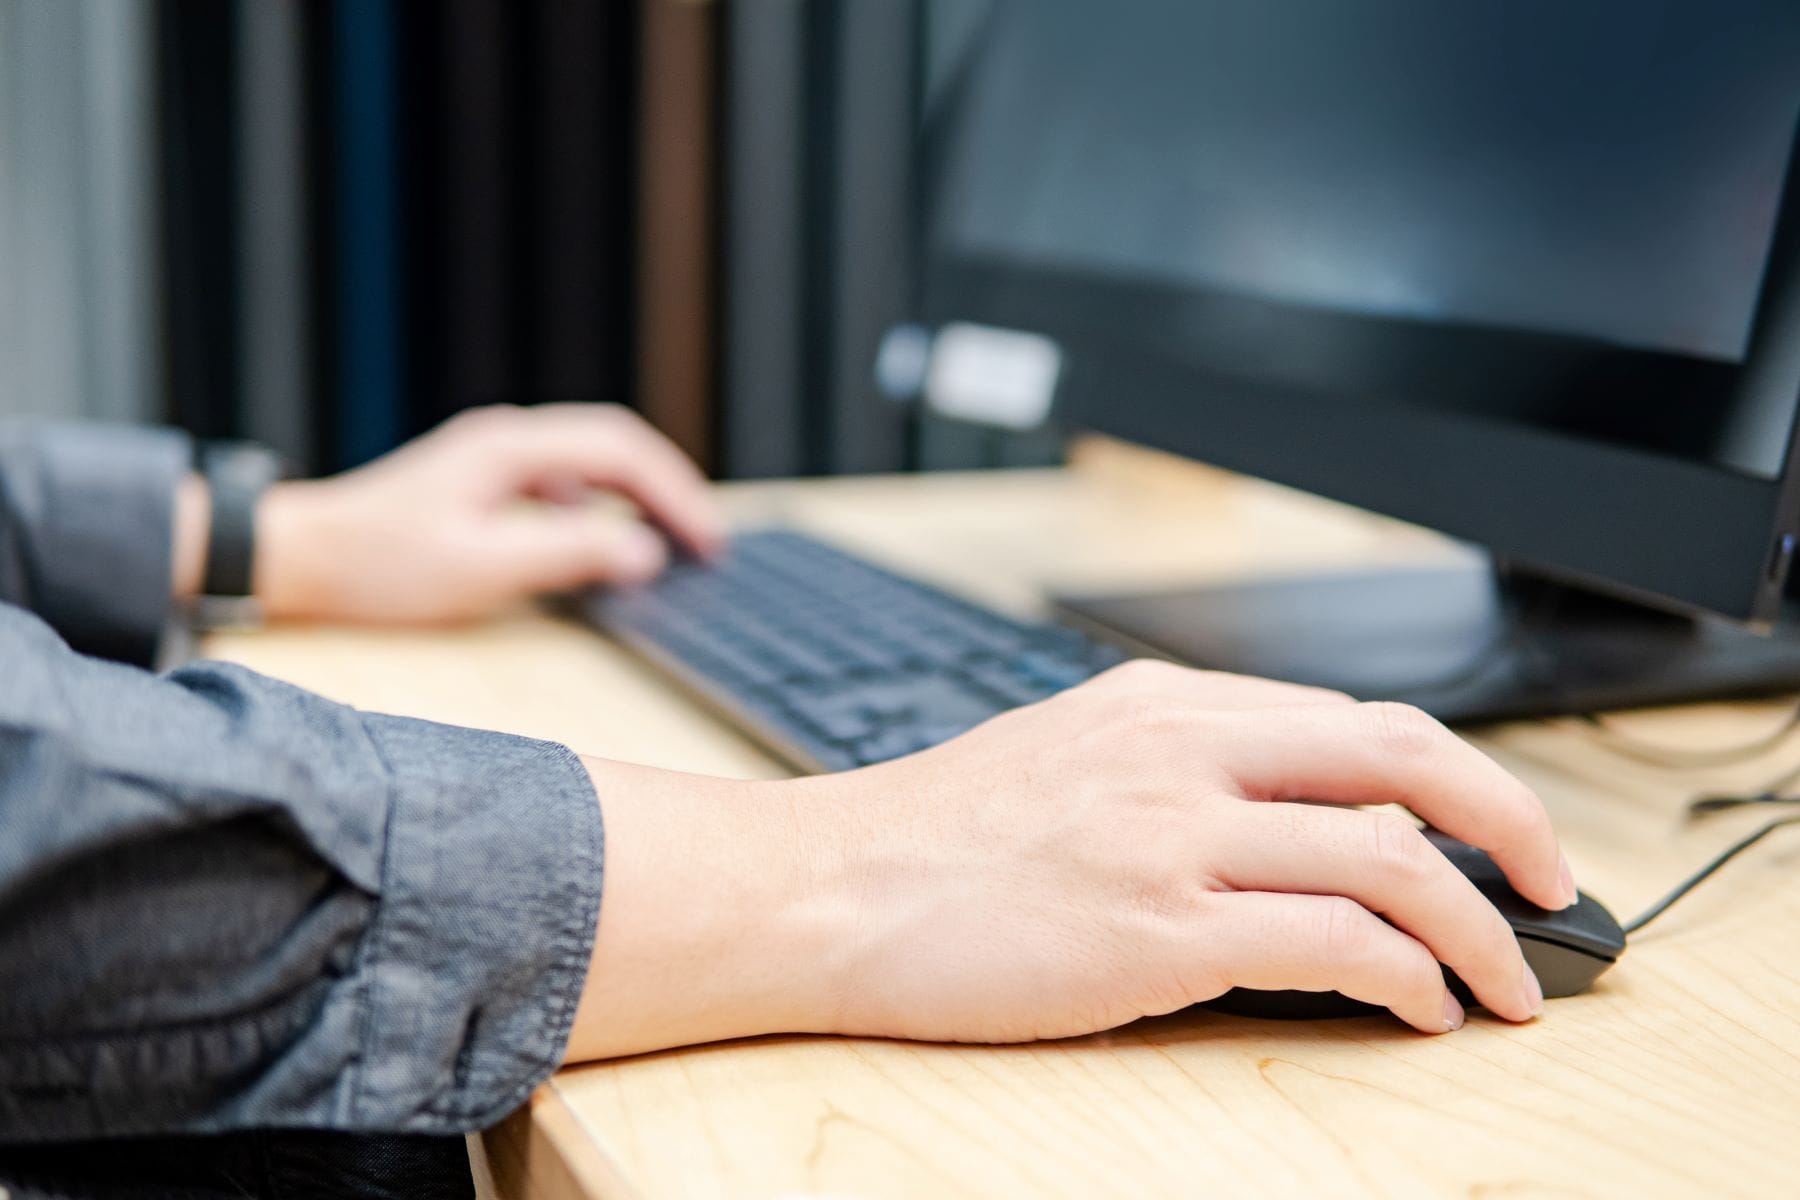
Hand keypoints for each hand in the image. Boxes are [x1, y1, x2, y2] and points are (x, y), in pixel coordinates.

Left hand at [252, 404, 722, 622]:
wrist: (297, 557)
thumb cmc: (378, 567)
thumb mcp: (481, 568)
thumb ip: (567, 554)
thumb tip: (642, 551)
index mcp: (510, 447)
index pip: (621, 451)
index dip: (675, 493)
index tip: (706, 542)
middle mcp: (506, 440)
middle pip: (613, 446)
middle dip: (667, 490)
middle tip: (705, 543)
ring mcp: (492, 458)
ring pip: (590, 462)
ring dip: (636, 497)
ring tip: (670, 541)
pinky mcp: (480, 483)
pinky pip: (561, 483)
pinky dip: (600, 507)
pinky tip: (600, 542)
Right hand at [565, 662, 1575, 1059]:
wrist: (826, 888)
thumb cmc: (935, 838)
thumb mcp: (1066, 757)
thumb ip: (1179, 766)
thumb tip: (1297, 815)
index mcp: (1161, 702)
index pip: (1353, 718)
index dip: (1453, 775)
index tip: (1491, 830)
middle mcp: (1178, 750)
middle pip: (1402, 755)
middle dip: (1508, 821)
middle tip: (1552, 884)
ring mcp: (1169, 835)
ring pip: (1387, 858)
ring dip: (1477, 928)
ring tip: (1506, 982)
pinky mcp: (1153, 929)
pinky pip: (1332, 945)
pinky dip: (1405, 978)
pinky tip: (1418, 1009)